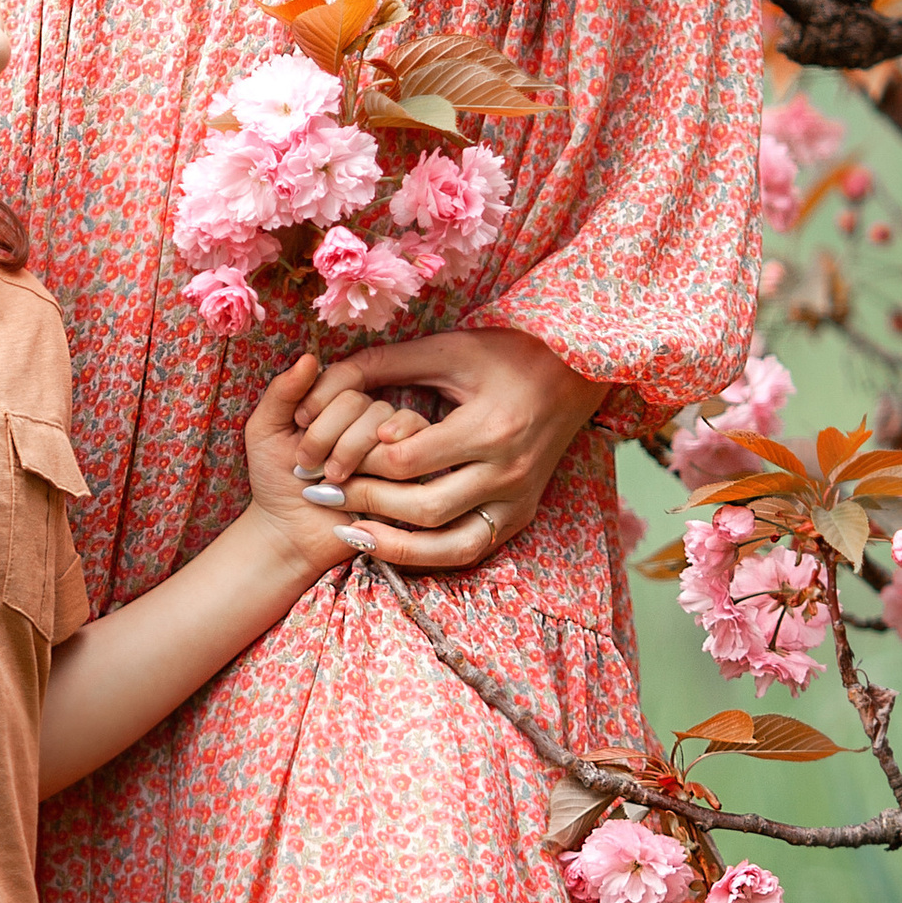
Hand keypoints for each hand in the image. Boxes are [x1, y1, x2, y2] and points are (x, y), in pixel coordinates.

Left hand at [241, 351, 418, 578]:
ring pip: (384, 424)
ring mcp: (388, 443)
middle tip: (306, 465)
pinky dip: (376, 466)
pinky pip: (408, 451)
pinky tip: (354, 482)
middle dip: (328, 433)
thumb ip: (283, 392)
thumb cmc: (275, 481)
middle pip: (363, 402)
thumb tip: (309, 357)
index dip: (319, 400)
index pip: (343, 377)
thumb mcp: (265, 431)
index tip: (296, 427)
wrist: (291, 533)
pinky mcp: (408, 471)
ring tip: (327, 479)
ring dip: (350, 451)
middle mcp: (366, 416)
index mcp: (335, 401)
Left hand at [297, 328, 607, 573]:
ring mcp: (519, 500)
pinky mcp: (521, 516)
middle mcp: (509, 471)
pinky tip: (389, 543)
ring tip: (348, 531)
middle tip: (323, 493)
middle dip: (366, 502)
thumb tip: (325, 379)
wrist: (578, 373)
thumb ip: (388, 363)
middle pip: (425, 507)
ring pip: (450, 543)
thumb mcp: (449, 348)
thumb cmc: (508, 353)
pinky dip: (428, 554)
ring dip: (395, 544)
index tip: (326, 456)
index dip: (360, 460)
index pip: (408, 460)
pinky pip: (470, 549)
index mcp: (490, 427)